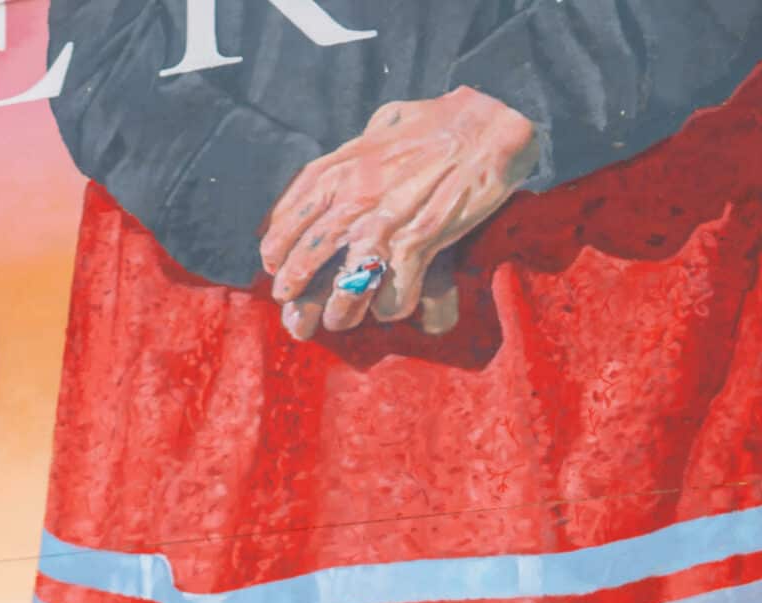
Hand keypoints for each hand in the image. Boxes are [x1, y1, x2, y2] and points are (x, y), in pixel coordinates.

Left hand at [259, 87, 538, 341]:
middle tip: (294, 307)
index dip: (277, 246)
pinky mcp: (419, 242)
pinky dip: (391, 307)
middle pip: (306, 257)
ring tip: (339, 320)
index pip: (289, 215)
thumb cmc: (435, 123)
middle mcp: (353, 198)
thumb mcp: (379, 126)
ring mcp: (385, 223)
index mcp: (340, 168)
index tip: (275, 264)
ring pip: (345, 286)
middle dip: (295, 288)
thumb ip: (352, 152)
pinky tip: (392, 307)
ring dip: (340, 311)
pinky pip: (393, 293)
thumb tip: (331, 174)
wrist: (487, 124)